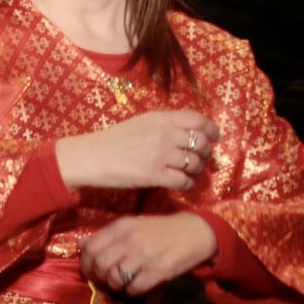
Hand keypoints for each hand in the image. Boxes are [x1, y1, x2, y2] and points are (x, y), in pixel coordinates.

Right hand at [55, 110, 219, 192]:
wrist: (90, 157)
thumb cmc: (111, 140)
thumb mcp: (139, 123)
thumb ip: (163, 124)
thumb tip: (187, 133)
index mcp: (160, 118)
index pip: (198, 120)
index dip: (211, 129)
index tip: (214, 137)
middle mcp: (164, 134)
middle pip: (200, 143)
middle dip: (205, 153)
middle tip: (202, 159)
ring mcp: (160, 155)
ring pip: (194, 163)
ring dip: (196, 169)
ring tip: (190, 172)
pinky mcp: (154, 175)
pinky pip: (183, 180)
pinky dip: (187, 184)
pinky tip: (182, 184)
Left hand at [79, 213, 217, 298]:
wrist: (195, 232)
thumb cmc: (160, 231)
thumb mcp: (132, 226)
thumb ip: (108, 236)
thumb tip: (81, 246)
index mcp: (121, 227)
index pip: (90, 248)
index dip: (86, 263)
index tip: (91, 271)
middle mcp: (130, 239)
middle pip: (99, 265)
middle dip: (99, 277)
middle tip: (106, 281)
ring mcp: (144, 255)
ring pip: (114, 278)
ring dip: (115, 286)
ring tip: (122, 283)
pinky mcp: (158, 271)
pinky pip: (133, 288)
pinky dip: (131, 291)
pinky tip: (136, 286)